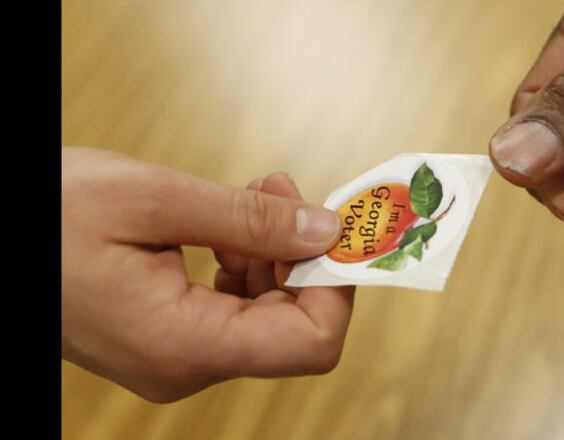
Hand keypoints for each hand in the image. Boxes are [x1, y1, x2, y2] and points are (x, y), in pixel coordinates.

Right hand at [62, 147, 354, 402]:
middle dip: (305, 257)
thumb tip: (326, 232)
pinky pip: (235, 309)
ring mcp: (177, 355)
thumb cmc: (50, 213)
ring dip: (275, 253)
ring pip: (268, 315)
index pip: (309, 342)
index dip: (338, 285)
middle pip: (294, 327)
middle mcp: (185, 364)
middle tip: (282, 192)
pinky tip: (229, 225)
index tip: (338, 228)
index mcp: (184, 344)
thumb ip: (248, 220)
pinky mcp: (168, 336)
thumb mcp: (154, 199)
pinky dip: (246, 263)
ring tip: (254, 197)